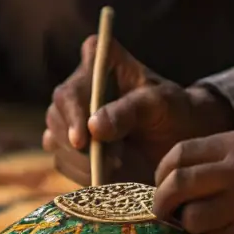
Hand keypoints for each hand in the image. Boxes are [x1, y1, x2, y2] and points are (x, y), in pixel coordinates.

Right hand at [44, 38, 233, 186]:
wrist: (178, 138)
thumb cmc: (174, 110)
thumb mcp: (160, 104)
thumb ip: (129, 111)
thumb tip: (94, 127)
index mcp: (98, 60)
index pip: (72, 87)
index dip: (72, 113)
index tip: (83, 140)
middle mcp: (77, 85)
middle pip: (57, 115)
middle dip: (80, 144)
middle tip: (114, 162)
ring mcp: (69, 115)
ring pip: (55, 140)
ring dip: (83, 161)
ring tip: (118, 166)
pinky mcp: (68, 143)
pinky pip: (62, 160)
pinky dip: (82, 172)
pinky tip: (108, 173)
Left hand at [153, 131, 233, 233]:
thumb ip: (221, 159)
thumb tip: (175, 177)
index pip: (180, 153)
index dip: (163, 172)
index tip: (163, 185)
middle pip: (177, 184)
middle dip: (162, 201)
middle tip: (164, 211)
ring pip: (191, 218)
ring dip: (189, 226)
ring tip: (203, 226)